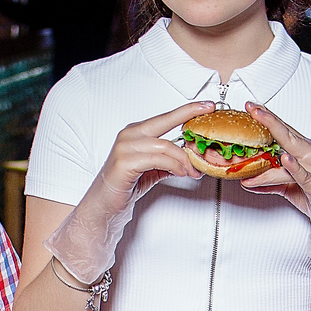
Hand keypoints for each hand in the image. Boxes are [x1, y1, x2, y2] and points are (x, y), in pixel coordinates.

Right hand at [97, 101, 213, 210]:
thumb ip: (169, 161)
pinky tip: (180, 173)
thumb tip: (191, 160)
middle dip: (189, 118)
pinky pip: (158, 160)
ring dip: (183, 160)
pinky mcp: (125, 162)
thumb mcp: (153, 170)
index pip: (165, 117)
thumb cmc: (124, 185)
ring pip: (165, 145)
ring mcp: (125, 147)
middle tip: (206, 125)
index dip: (187, 110)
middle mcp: (129, 135)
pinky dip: (174, 166)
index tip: (206, 106)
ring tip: (191, 171)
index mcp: (136, 132)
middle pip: (165, 121)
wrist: (104, 203)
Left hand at [242, 104, 310, 224]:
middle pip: (288, 134)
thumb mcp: (289, 187)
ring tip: (258, 131)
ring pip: (292, 152)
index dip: (268, 118)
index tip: (252, 107)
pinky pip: (304, 174)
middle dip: (268, 121)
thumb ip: (270, 181)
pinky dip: (294, 166)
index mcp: (306, 152)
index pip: (285, 131)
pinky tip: (285, 159)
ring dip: (272, 142)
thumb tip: (248, 179)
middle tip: (252, 109)